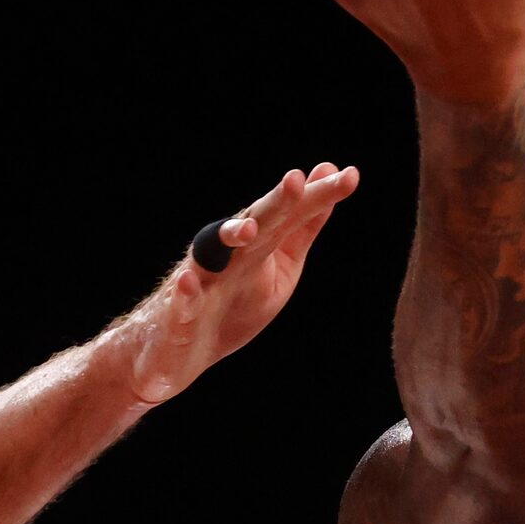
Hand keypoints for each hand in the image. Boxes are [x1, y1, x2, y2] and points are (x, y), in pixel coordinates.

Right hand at [122, 161, 360, 406]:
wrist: (175, 352)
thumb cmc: (233, 303)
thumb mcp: (281, 264)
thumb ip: (304, 224)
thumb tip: (332, 171)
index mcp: (256, 244)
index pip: (290, 215)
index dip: (317, 198)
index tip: (349, 177)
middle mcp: (227, 255)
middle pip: (255, 224)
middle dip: (276, 203)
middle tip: (296, 181)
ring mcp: (199, 282)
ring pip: (210, 254)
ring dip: (227, 237)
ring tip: (246, 229)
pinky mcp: (175, 316)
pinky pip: (179, 303)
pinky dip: (184, 293)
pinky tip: (190, 281)